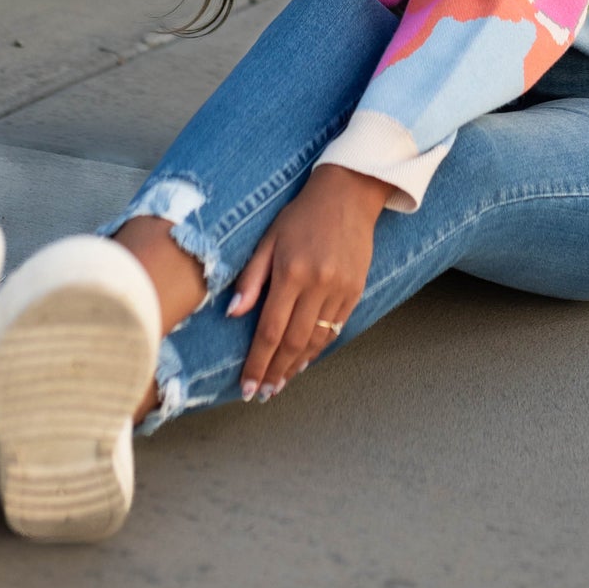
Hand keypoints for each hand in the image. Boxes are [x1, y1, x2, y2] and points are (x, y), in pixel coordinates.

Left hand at [228, 164, 391, 397]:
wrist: (348, 193)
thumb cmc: (301, 214)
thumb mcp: (269, 238)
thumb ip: (251, 277)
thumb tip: (233, 314)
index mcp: (291, 271)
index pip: (269, 330)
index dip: (257, 362)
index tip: (247, 386)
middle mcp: (317, 285)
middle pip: (292, 342)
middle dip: (275, 372)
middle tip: (261, 393)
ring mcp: (340, 289)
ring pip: (316, 340)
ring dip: (296, 365)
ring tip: (280, 382)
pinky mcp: (355, 290)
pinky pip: (334, 329)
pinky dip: (317, 348)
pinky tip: (304, 358)